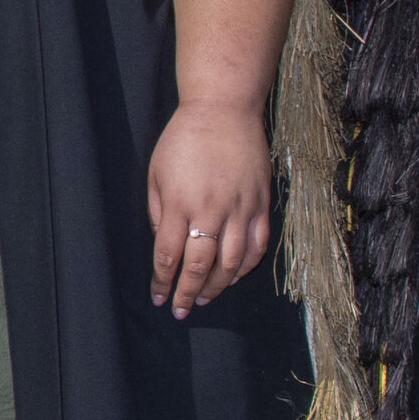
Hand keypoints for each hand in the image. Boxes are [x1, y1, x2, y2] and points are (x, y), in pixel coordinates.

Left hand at [147, 97, 270, 317]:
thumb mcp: (157, 173)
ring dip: (217, 286)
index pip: (169, 255)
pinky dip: (246, 267)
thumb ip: (159, 212)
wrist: (224, 110)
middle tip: (181, 309)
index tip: (158, 296)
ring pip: (230, 262)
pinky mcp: (261, 204)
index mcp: (180, 203)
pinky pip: (257, 245)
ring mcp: (240, 208)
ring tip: (205, 299)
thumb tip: (164, 244)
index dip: (162, 281)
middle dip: (187, 293)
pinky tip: (233, 276)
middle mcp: (211, 210)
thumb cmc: (184, 139)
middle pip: (199, 266)